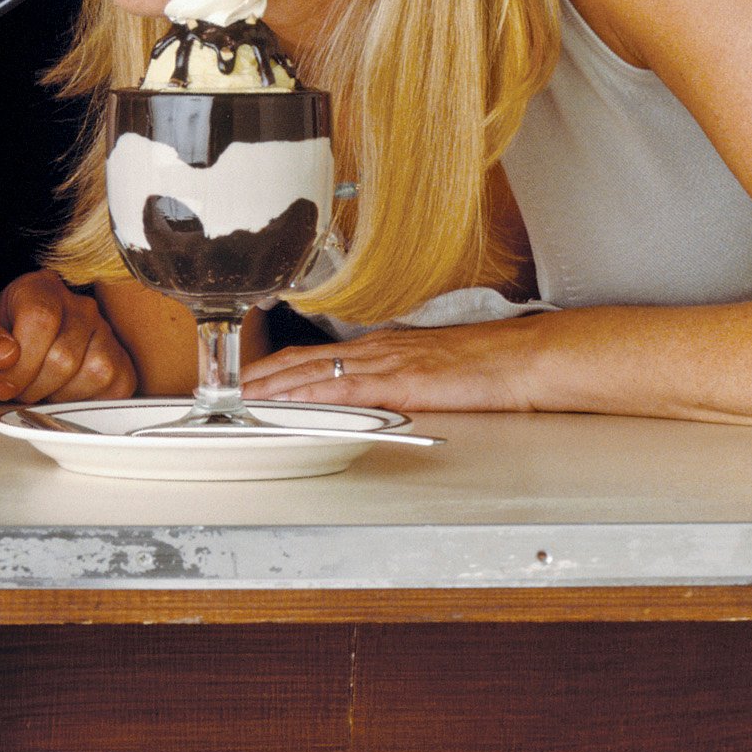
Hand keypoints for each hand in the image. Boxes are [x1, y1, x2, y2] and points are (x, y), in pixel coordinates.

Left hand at [0, 271, 136, 405]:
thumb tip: (4, 352)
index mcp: (38, 287)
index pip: (41, 320)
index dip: (20, 363)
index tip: (2, 385)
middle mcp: (77, 303)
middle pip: (66, 355)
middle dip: (35, 386)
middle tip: (18, 391)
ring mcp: (102, 331)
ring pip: (97, 371)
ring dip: (61, 394)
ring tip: (40, 389)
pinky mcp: (119, 359)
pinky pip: (117, 384)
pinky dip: (89, 400)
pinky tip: (63, 394)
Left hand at [242, 316, 544, 412]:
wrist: (522, 358)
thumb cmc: (488, 365)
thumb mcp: (432, 368)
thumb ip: (399, 379)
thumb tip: (376, 394)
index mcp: (383, 347)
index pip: (316, 354)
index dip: (278, 366)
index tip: (250, 376)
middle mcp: (376, 350)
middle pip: (303, 361)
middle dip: (262, 375)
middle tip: (229, 389)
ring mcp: (386, 364)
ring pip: (315, 373)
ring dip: (274, 387)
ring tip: (242, 398)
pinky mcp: (399, 384)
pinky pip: (344, 391)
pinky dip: (310, 397)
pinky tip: (289, 404)